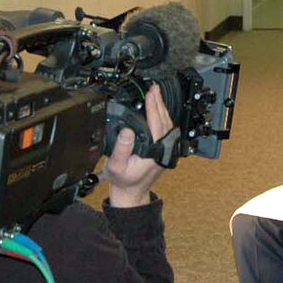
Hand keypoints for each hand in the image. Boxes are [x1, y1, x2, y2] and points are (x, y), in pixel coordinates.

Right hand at [103, 84, 173, 207]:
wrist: (131, 193)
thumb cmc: (124, 181)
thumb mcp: (116, 166)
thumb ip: (121, 149)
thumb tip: (127, 131)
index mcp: (155, 153)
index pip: (158, 125)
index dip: (154, 107)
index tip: (150, 94)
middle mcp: (164, 150)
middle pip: (165, 122)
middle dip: (159, 103)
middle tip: (153, 88)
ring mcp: (165, 150)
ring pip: (167, 125)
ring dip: (161, 108)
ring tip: (154, 94)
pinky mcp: (163, 150)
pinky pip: (165, 129)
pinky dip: (161, 117)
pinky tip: (156, 110)